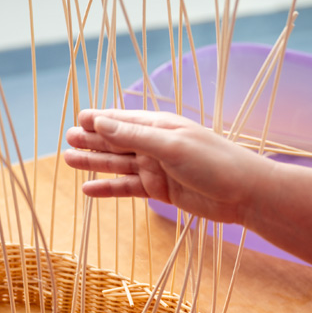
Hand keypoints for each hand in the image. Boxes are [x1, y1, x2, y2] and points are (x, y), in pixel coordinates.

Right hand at [64, 109, 273, 223]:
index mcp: (159, 126)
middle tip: (67, 140)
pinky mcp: (160, 190)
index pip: (122, 120)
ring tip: (69, 160)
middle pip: (116, 141)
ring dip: (94, 163)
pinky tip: (89, 190)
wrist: (244, 194)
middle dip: (92, 140)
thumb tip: (101, 122)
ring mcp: (156, 168)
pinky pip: (127, 188)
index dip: (100, 119)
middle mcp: (155, 145)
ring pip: (118, 164)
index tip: (78, 118)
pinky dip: (109, 188)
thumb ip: (134, 135)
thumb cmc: (214, 162)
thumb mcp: (171, 146)